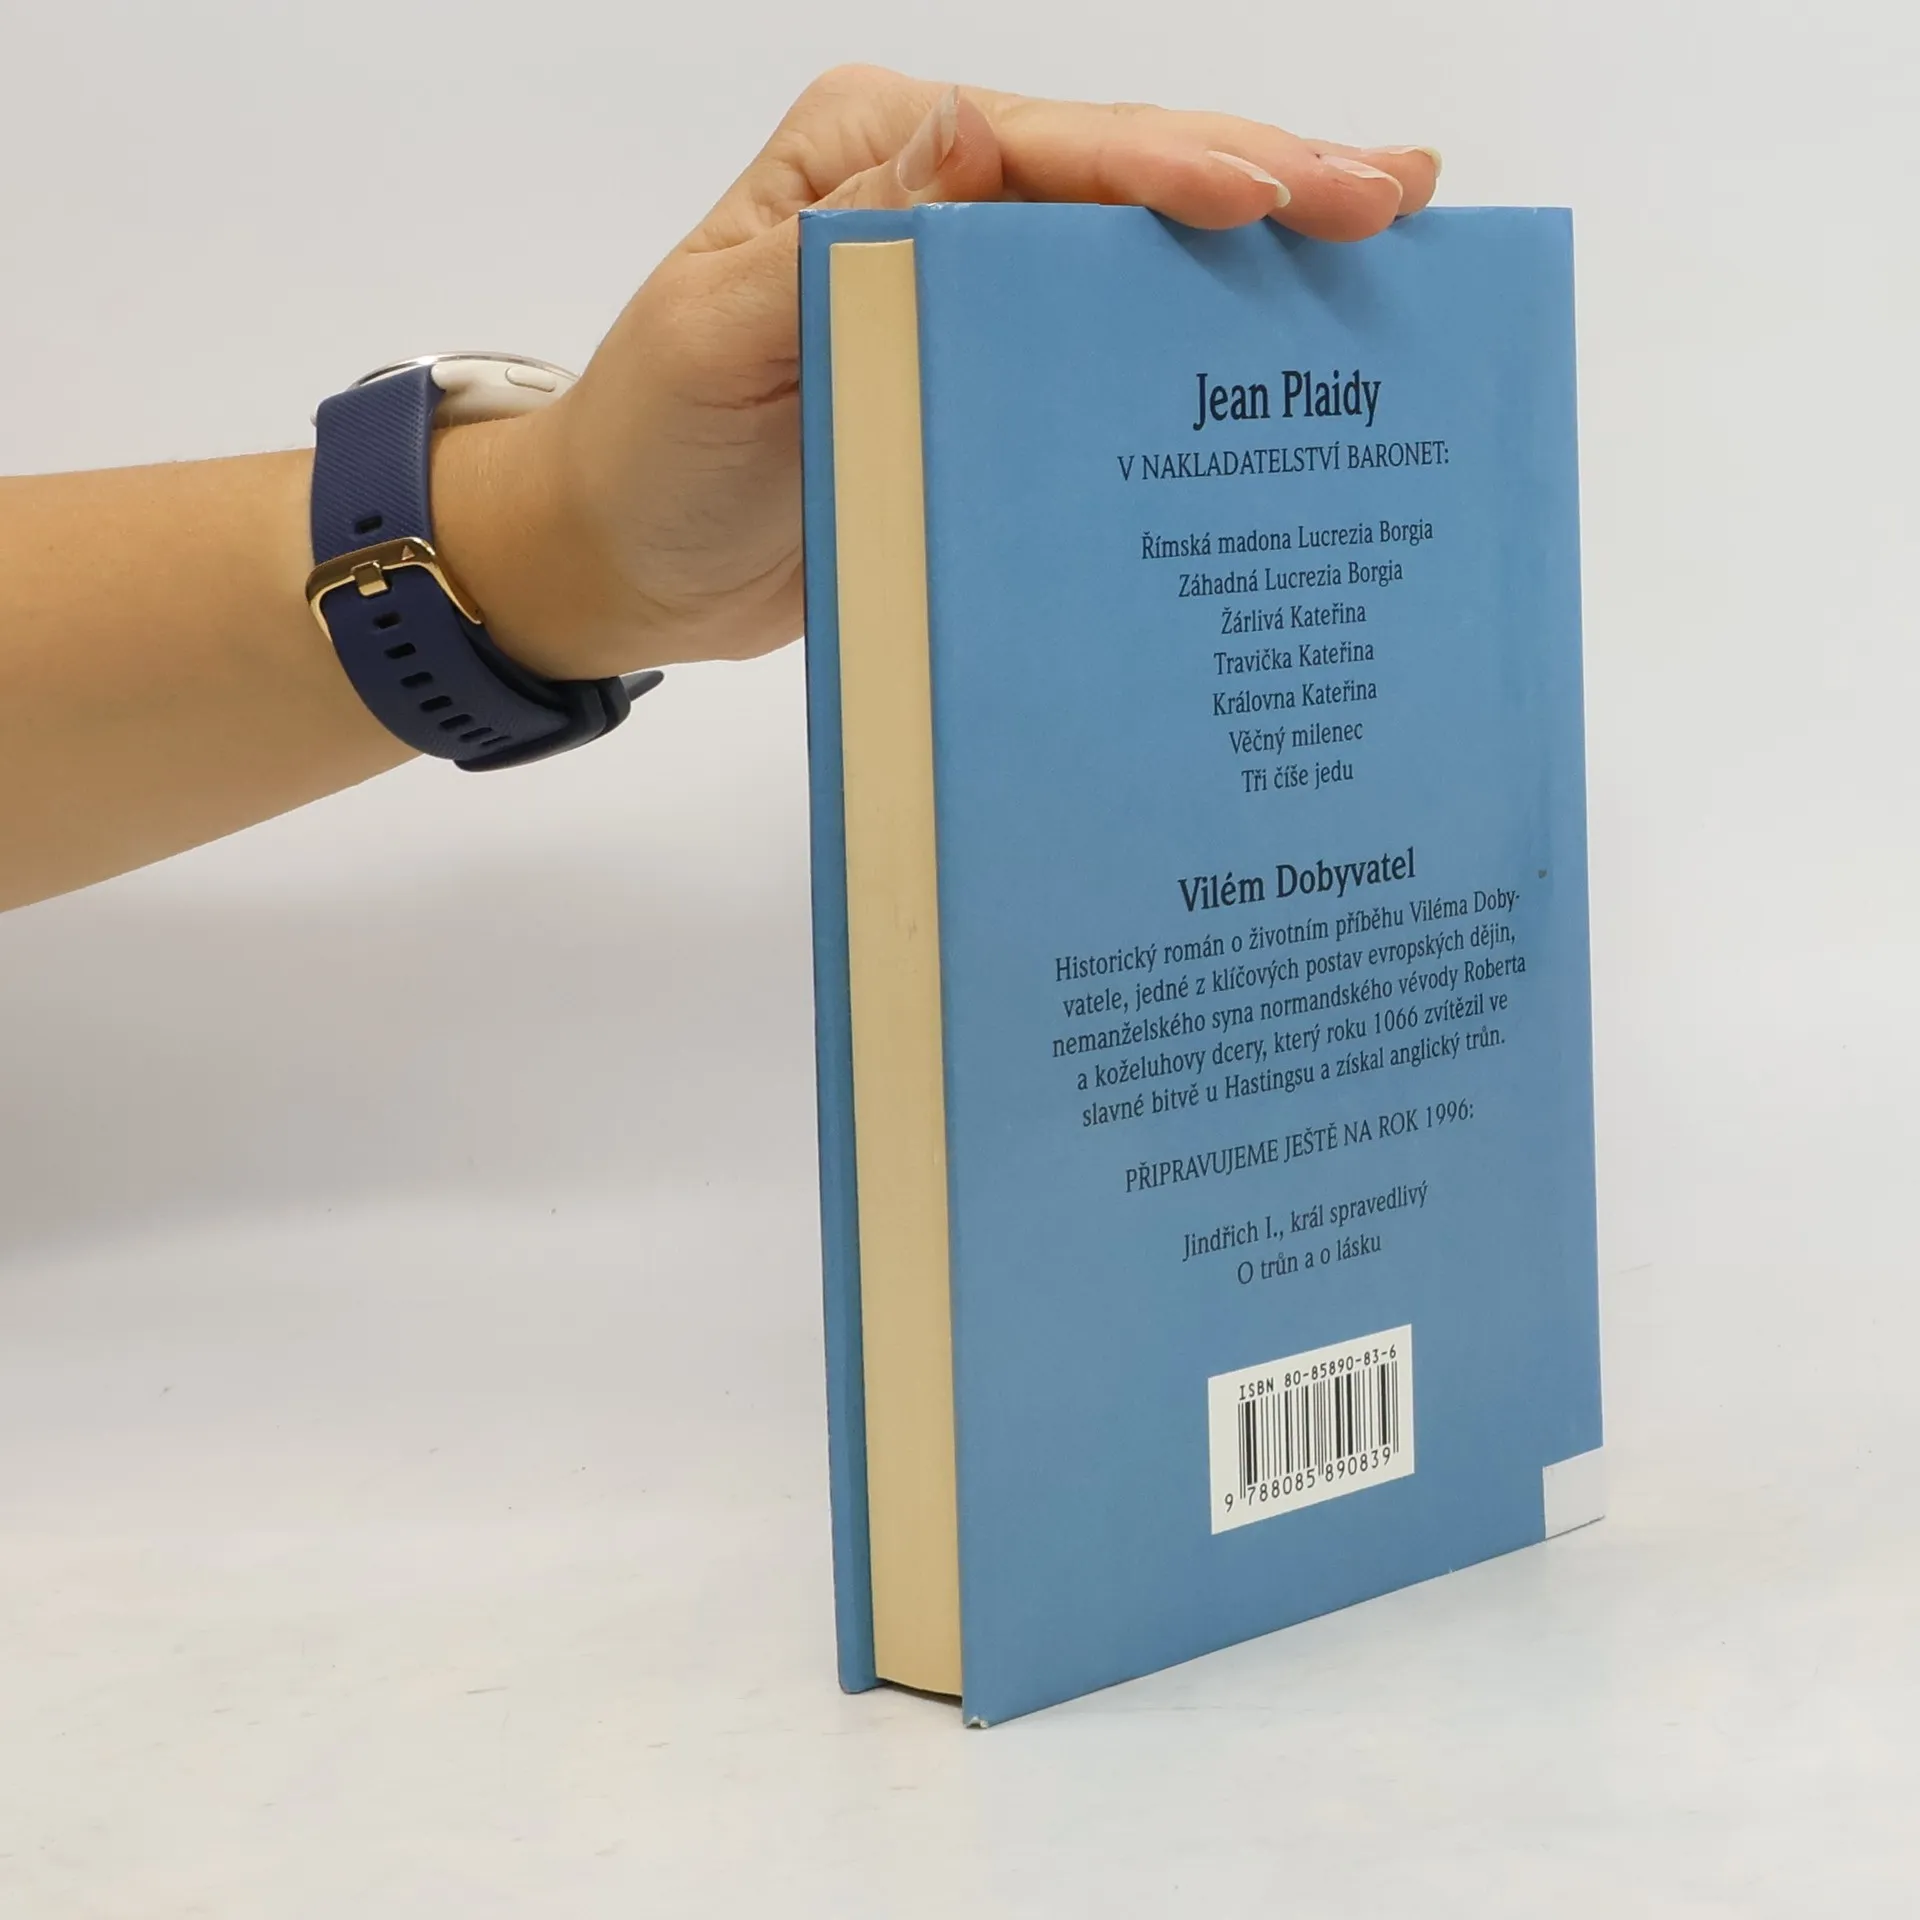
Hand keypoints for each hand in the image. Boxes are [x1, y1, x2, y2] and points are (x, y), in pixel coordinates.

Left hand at [439, 67, 1439, 682]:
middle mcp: (944, 209)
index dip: (1178, 168)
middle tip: (1400, 199)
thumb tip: (962, 148)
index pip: (1054, 147)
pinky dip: (1199, 360)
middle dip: (1268, 187)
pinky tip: (1285, 365)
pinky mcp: (994, 396)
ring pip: (1139, 269)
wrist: (626, 564)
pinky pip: (1109, 364)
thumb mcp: (718, 332)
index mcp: (880, 159)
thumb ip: (832, 250)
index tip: (1286, 199)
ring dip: (1262, 264)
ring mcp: (978, 304)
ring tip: (1390, 250)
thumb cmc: (655, 446)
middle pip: (1127, 188)